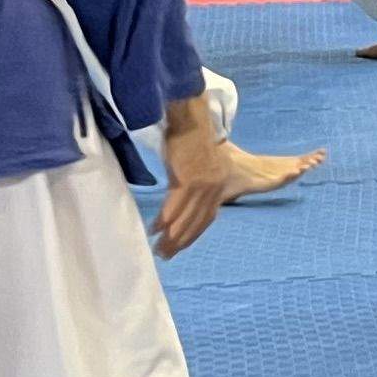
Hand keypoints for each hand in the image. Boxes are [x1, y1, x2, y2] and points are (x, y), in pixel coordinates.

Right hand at [153, 92, 237, 258]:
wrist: (193, 121)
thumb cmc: (195, 137)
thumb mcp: (203, 163)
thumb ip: (196, 180)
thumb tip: (183, 190)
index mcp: (220, 186)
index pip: (208, 217)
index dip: (194, 233)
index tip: (182, 246)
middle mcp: (214, 189)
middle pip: (197, 221)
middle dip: (182, 240)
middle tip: (166, 255)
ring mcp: (202, 185)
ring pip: (186, 217)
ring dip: (172, 235)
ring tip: (159, 248)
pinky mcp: (189, 179)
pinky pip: (175, 205)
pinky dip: (165, 219)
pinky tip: (156, 230)